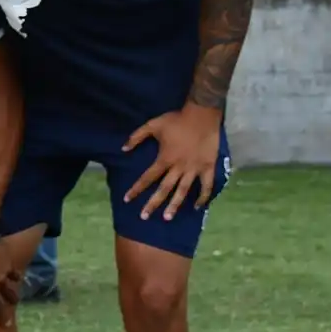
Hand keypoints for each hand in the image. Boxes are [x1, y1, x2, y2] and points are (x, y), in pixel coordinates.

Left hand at [123, 104, 222, 220]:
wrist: (202, 114)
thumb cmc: (176, 120)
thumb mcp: (152, 125)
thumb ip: (136, 137)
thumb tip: (122, 149)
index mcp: (164, 159)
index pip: (147, 178)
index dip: (136, 189)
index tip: (127, 199)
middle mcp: (179, 167)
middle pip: (164, 189)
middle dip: (153, 204)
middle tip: (144, 216)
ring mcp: (194, 169)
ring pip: (183, 191)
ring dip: (175, 205)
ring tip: (167, 218)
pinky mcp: (208, 167)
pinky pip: (207, 186)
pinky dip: (203, 197)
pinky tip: (197, 207)